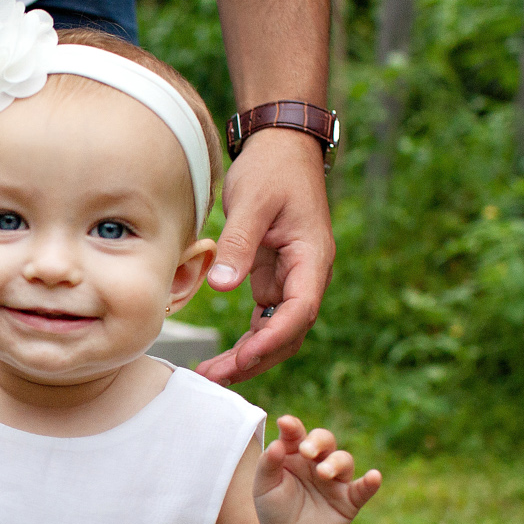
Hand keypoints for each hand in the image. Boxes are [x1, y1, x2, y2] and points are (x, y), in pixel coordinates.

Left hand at [196, 130, 333, 385]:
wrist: (282, 146)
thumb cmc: (272, 169)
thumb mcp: (252, 202)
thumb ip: (240, 245)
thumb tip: (222, 288)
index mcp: (312, 258)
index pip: (299, 311)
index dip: (272, 339)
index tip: (243, 358)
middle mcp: (308, 275)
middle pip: (289, 332)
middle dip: (255, 359)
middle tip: (215, 377)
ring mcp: (293, 278)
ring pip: (277, 331)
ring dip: (249, 355)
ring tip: (212, 373)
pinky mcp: (276, 276)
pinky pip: (266, 318)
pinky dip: (247, 339)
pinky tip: (222, 355)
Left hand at [252, 415, 379, 523]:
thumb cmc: (274, 509)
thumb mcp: (264, 488)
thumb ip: (268, 465)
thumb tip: (276, 444)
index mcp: (294, 454)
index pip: (296, 434)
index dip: (292, 427)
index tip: (285, 423)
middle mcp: (317, 462)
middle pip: (325, 441)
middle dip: (318, 441)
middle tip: (306, 451)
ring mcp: (335, 480)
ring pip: (343, 460)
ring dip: (335, 463)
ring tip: (323, 473)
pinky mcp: (349, 500)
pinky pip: (363, 489)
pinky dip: (370, 483)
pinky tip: (374, 476)